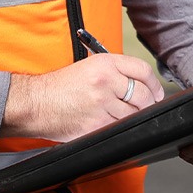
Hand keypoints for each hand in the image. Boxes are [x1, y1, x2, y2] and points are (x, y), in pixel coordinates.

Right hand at [0, 54, 163, 142]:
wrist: (36, 103)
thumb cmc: (60, 86)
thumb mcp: (88, 67)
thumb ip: (114, 72)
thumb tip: (141, 84)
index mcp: (104, 63)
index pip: (142, 70)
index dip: (154, 83)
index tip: (156, 91)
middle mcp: (105, 81)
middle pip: (143, 95)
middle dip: (148, 103)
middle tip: (144, 106)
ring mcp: (102, 105)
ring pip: (133, 115)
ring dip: (132, 118)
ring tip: (121, 115)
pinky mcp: (97, 125)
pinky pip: (119, 129)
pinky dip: (118, 129)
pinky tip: (109, 123)